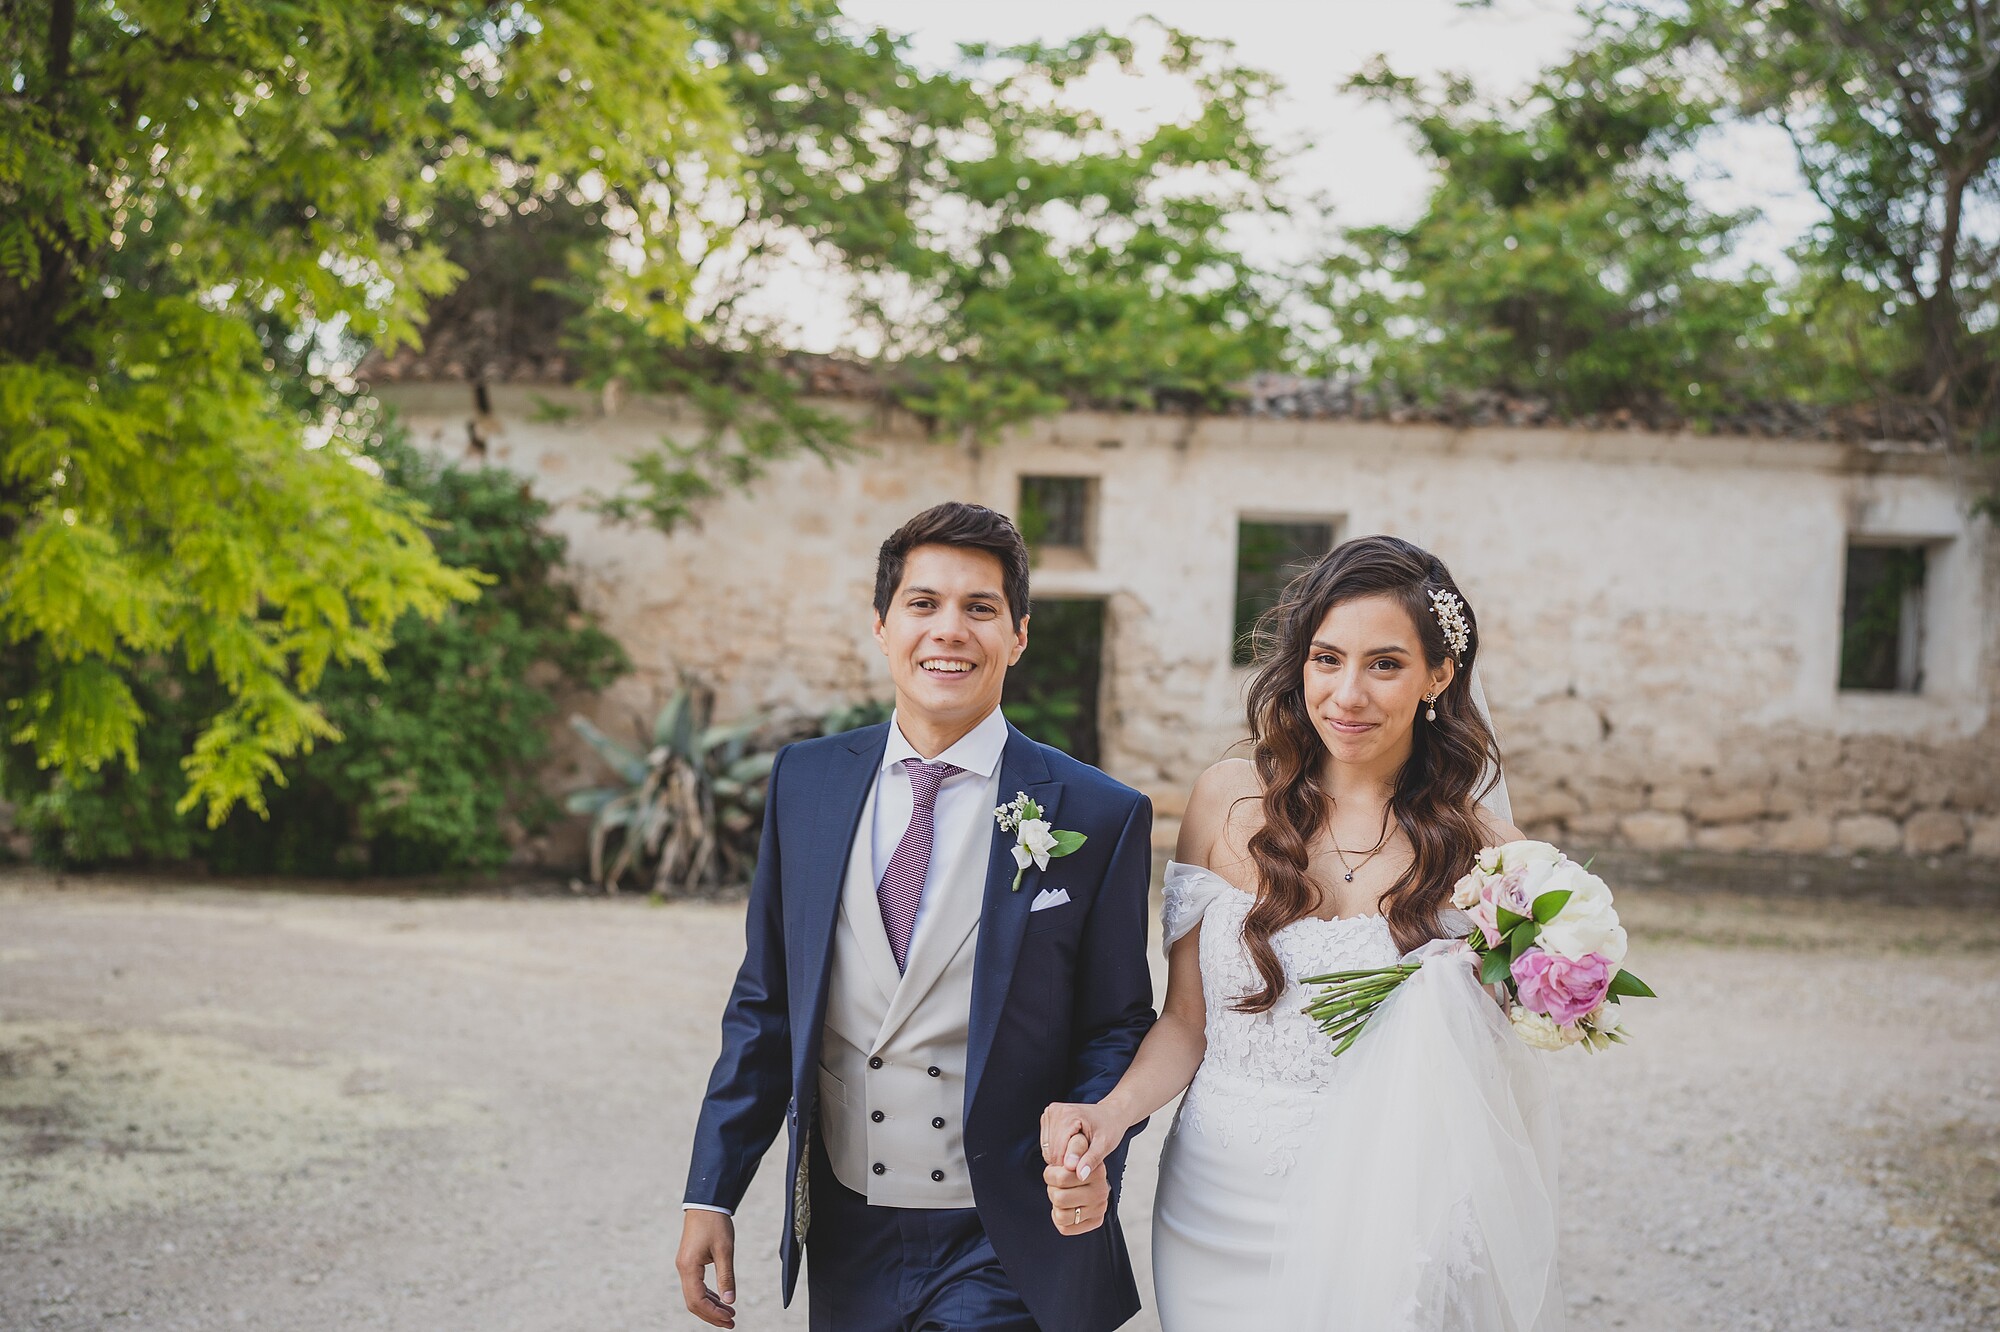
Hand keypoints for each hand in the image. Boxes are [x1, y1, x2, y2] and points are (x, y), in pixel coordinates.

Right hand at [676, 1210, 737, 1327]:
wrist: (705, 1203)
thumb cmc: (715, 1223)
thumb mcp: (725, 1250)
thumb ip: (726, 1277)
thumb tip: (730, 1301)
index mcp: (689, 1267)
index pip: (697, 1300)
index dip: (713, 1313)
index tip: (730, 1318)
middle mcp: (683, 1269)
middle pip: (694, 1303)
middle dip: (712, 1315)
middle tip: (731, 1323)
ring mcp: (685, 1266)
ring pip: (694, 1296)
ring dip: (711, 1307)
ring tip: (729, 1315)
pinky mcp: (689, 1263)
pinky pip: (696, 1286)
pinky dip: (708, 1296)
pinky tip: (720, 1300)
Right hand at [1039, 1099, 1131, 1181]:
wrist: (1110, 1114)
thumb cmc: (1110, 1127)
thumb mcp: (1105, 1146)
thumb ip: (1091, 1160)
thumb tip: (1080, 1175)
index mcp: (1067, 1115)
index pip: (1057, 1153)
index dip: (1070, 1165)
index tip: (1085, 1161)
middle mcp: (1055, 1111)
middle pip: (1050, 1152)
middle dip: (1065, 1160)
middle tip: (1084, 1153)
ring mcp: (1049, 1113)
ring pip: (1047, 1149)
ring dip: (1061, 1155)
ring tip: (1079, 1148)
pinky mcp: (1047, 1117)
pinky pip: (1046, 1144)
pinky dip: (1058, 1149)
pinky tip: (1071, 1144)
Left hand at [1044, 1151, 1110, 1235]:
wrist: (1088, 1175)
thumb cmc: (1075, 1161)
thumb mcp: (1075, 1145)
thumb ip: (1073, 1147)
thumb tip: (1070, 1165)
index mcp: (1097, 1172)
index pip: (1061, 1178)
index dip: (1051, 1174)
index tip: (1056, 1170)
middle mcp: (1101, 1192)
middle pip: (1058, 1198)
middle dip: (1052, 1189)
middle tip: (1058, 1184)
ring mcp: (1099, 1209)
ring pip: (1061, 1215)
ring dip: (1055, 1205)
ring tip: (1062, 1194)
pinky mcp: (1095, 1222)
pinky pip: (1065, 1228)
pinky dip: (1059, 1218)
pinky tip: (1066, 1207)